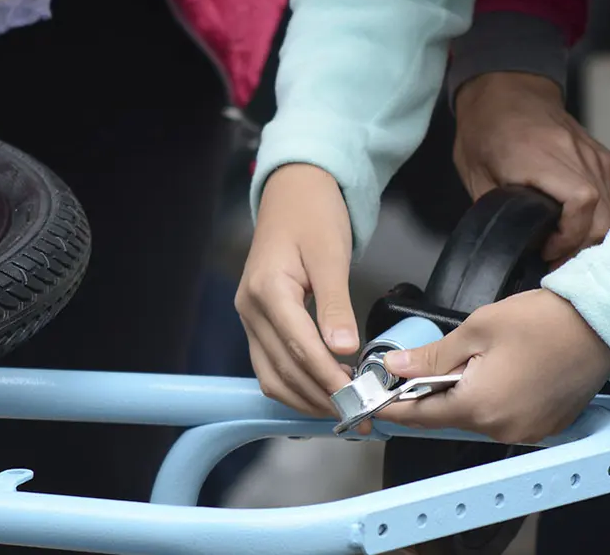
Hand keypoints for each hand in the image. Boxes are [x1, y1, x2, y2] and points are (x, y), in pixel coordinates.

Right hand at [235, 163, 359, 421]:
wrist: (292, 193)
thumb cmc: (313, 216)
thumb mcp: (330, 255)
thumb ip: (335, 304)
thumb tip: (343, 349)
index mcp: (268, 290)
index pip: (300, 348)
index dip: (328, 379)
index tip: (357, 400)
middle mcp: (251, 309)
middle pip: (284, 370)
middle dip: (321, 398)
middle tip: (359, 415)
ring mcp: (250, 318)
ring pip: (273, 376)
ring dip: (306, 399)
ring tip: (344, 412)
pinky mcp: (257, 323)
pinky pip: (271, 366)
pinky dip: (295, 386)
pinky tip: (322, 394)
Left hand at [376, 289, 609, 443]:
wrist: (603, 323)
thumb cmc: (543, 320)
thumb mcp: (476, 330)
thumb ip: (432, 357)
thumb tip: (396, 366)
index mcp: (479, 406)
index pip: (420, 415)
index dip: (394, 407)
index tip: (374, 401)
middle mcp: (502, 429)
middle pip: (449, 417)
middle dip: (430, 395)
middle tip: (416, 371)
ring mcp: (527, 432)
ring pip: (477, 418)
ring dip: (464, 396)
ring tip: (468, 363)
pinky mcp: (546, 427)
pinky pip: (505, 418)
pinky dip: (493, 400)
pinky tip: (499, 373)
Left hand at [454, 72, 609, 266]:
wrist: (506, 89)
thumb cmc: (485, 129)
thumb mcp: (474, 174)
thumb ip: (497, 210)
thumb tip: (514, 245)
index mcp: (539, 156)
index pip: (581, 201)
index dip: (569, 236)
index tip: (546, 251)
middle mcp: (574, 154)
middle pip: (604, 215)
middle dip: (581, 248)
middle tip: (554, 262)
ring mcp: (593, 154)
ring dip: (590, 237)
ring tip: (561, 250)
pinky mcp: (601, 157)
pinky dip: (595, 219)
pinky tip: (572, 229)